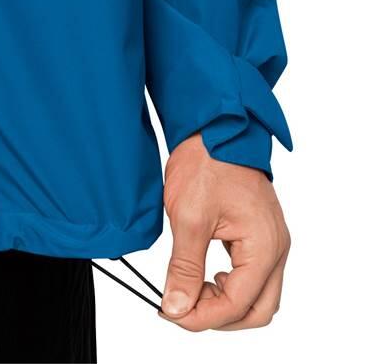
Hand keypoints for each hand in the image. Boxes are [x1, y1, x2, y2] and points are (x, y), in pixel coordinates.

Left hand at [160, 133, 290, 330]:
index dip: (202, 318)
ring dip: (224, 301)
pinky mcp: (260, 233)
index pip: (239, 306)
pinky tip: (205, 274)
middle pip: (257, 309)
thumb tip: (177, 307)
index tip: (172, 312)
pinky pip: (251, 274)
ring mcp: (271, 240)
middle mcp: (276, 247)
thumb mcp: (189, 218)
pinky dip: (229, 284)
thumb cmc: (207, 163)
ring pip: (256, 294)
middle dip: (219, 316)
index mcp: (264, 246)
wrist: (216, 129)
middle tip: (183, 305)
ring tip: (191, 288)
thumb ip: (186, 268)